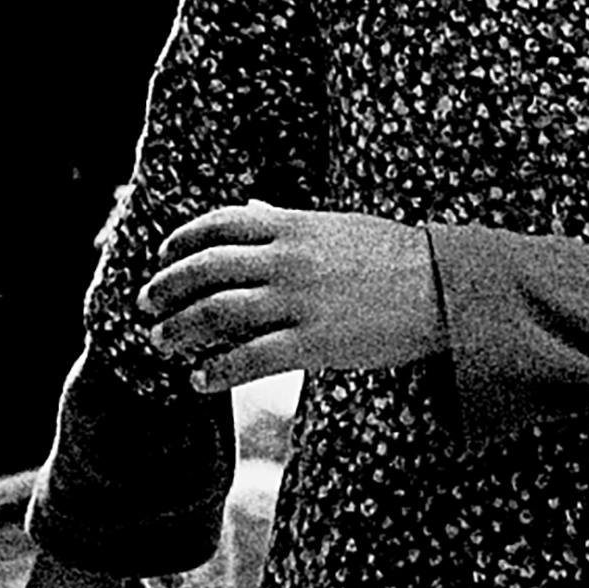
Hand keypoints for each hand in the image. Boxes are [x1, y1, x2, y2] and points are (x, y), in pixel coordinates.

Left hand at [138, 201, 441, 391]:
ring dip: (180, 330)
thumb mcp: (336, 225)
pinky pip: (248, 359)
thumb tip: (252, 208)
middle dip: (166, 288)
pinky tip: (199, 379)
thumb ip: (289, 220)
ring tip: (161, 342)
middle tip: (145, 305)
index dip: (180, 241)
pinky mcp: (313, 343)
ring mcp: (298, 302)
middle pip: (205, 270)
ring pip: (217, 314)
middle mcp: (287, 259)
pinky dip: (216, 370)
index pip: (217, 223)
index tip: (161, 257)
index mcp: (293, 224)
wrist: (443, 289)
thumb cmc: (394, 256)